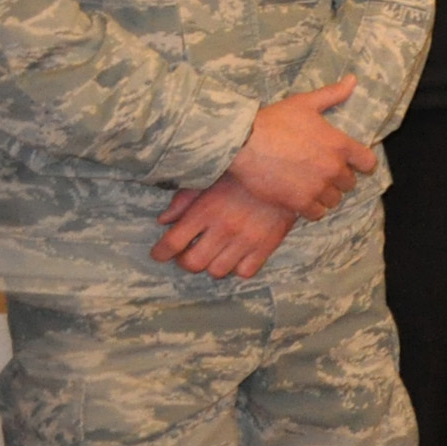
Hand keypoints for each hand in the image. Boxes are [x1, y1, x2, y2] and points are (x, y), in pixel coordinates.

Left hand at [152, 173, 297, 278]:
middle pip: (192, 263)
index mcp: (206, 209)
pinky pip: (244, 272)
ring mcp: (247, 239)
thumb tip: (163, 220)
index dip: (160, 253)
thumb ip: (184, 200)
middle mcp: (224, 227)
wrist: (287, 173)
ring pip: (217, 271)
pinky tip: (236, 255)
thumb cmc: (243, 176)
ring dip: (210, 265)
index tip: (160, 253)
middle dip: (184, 261)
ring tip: (213, 254)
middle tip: (187, 253)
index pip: (172, 242)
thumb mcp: (209, 180)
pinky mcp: (267, 246)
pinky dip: (237, 268)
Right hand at [228, 78, 374, 219]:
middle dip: (339, 179)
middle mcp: (333, 169)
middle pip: (349, 183)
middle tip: (322, 173)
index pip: (368, 163)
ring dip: (326, 195)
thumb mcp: (305, 103)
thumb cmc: (274, 120)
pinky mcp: (299, 203)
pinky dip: (311, 208)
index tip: (350, 163)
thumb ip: (332, 94)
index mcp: (340, 145)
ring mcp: (317, 188)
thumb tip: (353, 80)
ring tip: (311, 186)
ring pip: (334, 200)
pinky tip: (301, 199)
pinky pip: (316, 213)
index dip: (360, 163)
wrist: (243, 143)